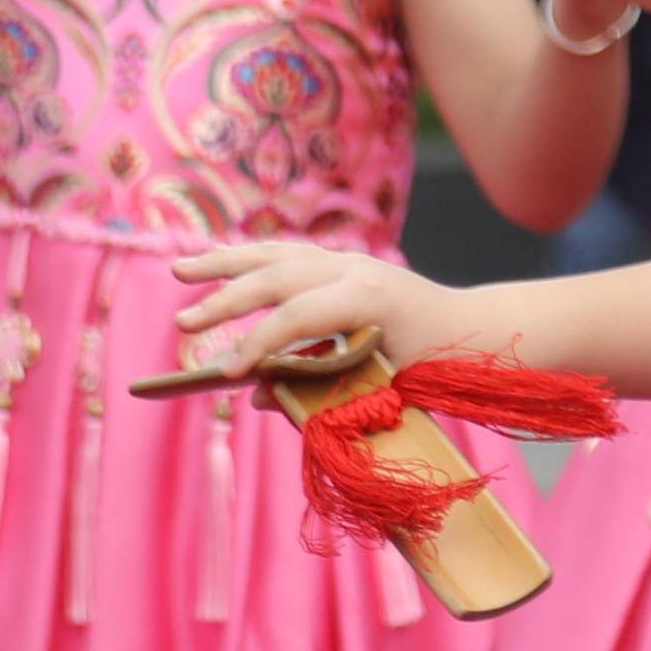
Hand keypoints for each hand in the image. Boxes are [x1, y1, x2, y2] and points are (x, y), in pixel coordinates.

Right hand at [165, 238, 485, 378]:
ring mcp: (348, 259)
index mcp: (369, 298)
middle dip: (226, 301)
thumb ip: (321, 391)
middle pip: (277, 277)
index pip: (298, 317)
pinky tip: (216, 267)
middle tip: (185, 325)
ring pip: (275, 254)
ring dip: (225, 263)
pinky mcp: (341, 261)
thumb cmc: (432, 367)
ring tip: (179, 271)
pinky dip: (249, 260)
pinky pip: (286, 255)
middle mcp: (355, 268)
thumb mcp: (382, 387)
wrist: (471, 330)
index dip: (258, 345)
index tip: (224, 374)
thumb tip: (259, 395)